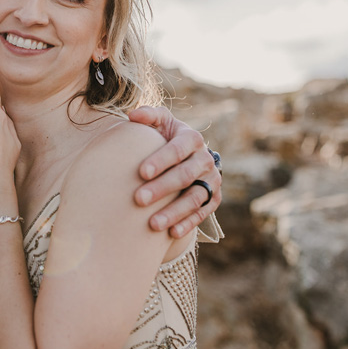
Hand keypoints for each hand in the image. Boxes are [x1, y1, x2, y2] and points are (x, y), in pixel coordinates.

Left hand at [127, 106, 222, 237]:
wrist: (187, 155)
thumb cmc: (164, 137)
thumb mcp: (160, 123)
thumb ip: (148, 116)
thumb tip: (133, 115)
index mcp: (192, 138)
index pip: (177, 149)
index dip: (161, 160)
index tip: (141, 172)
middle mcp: (205, 159)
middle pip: (185, 175)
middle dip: (162, 188)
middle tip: (138, 199)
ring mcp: (212, 180)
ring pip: (195, 197)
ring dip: (174, 211)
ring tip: (153, 224)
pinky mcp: (214, 198)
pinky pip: (203, 213)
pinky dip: (188, 223)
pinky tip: (171, 233)